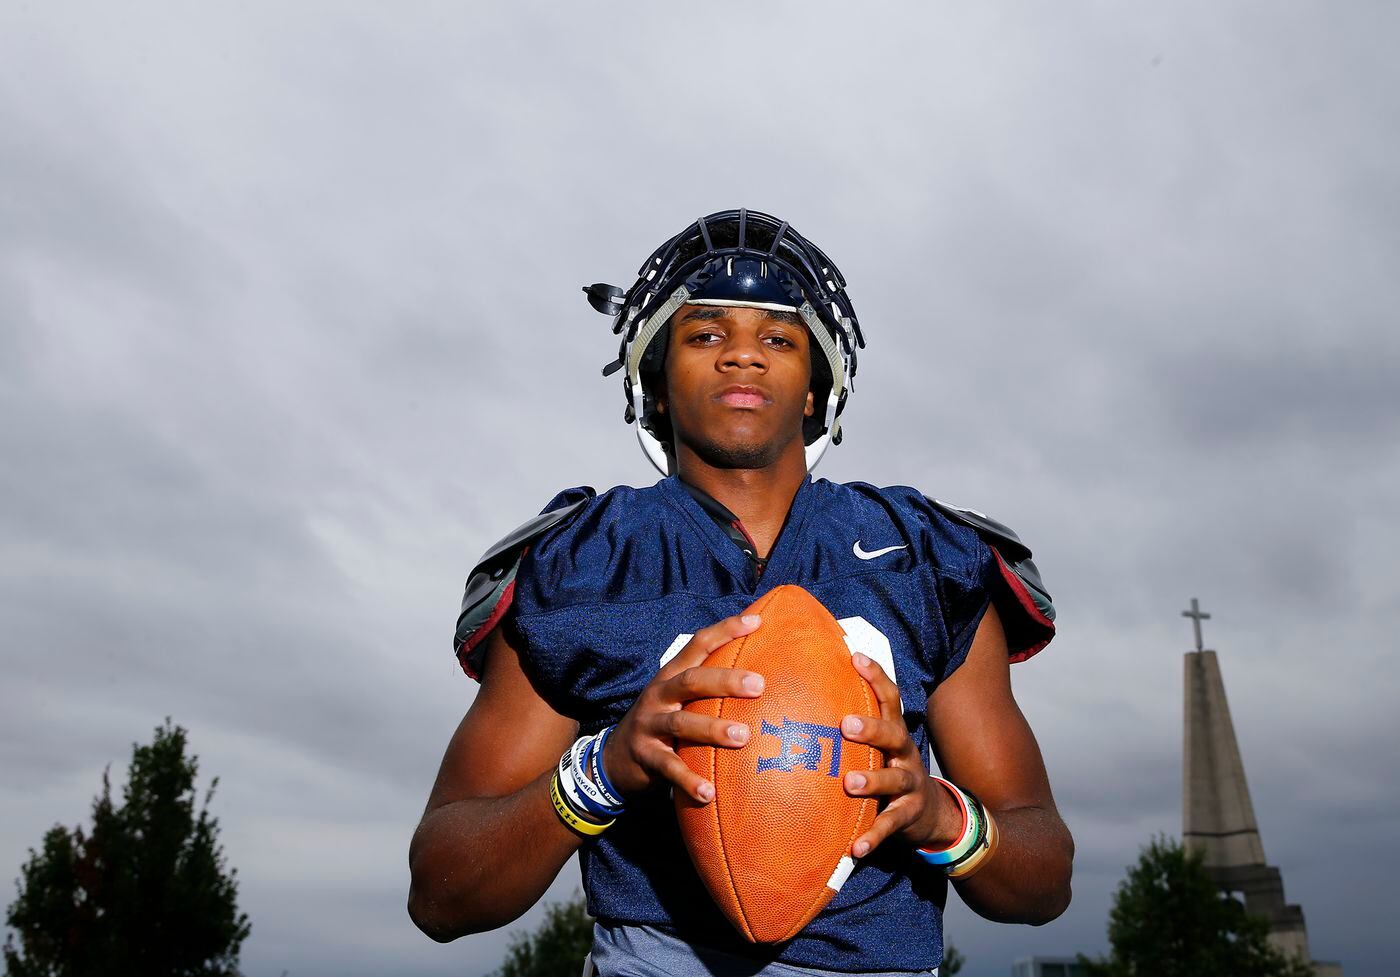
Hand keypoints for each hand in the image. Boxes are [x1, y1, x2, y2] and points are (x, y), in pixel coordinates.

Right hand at [602, 613, 765, 803]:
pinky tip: (710, 793)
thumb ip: (707, 688)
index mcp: (671, 675)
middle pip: (691, 681)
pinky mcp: (645, 756)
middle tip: (759, 685)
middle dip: (725, 681)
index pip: (698, 645)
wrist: (615, 758)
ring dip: (712, 730)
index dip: (726, 630)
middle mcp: (659, 695)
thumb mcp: (678, 699)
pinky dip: (689, 780)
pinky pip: (669, 768)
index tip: (757, 621)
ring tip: (743, 737)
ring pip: (681, 723)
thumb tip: (762, 677)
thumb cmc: (662, 723)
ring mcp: (649, 725)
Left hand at [841, 653, 961, 857]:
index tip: (855, 655)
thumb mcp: (881, 746)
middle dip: (871, 729)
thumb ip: (856, 724)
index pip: (888, 698)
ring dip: (872, 780)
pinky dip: (873, 836)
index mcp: (894, 732)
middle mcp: (905, 753)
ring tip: (849, 783)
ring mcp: (909, 784)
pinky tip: (854, 847)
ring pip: (893, 779)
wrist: (934, 814)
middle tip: (846, 725)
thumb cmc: (891, 769)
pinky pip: (890, 825)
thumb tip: (808, 695)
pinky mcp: (908, 814)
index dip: (875, 675)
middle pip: (893, 734)